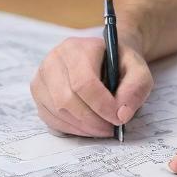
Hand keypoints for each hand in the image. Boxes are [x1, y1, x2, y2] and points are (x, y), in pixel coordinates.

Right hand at [30, 35, 153, 136]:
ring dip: (82, 127)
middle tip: (111, 128)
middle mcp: (54, 60)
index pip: (84, 82)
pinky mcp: (38, 94)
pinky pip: (50, 119)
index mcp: (78, 48)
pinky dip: (71, 128)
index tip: (118, 119)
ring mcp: (41, 77)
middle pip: (67, 99)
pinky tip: (88, 127)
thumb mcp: (138, 69)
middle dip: (92, 120)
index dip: (101, 105)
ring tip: (102, 128)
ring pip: (57, 111)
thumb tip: (122, 114)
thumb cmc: (120, 64)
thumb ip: (136, 87)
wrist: (105, 57)